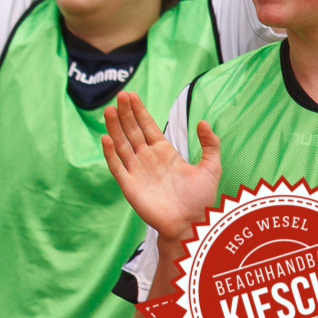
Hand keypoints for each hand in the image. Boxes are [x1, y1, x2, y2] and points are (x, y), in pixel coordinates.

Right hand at [101, 91, 220, 243]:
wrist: (192, 223)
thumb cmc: (201, 198)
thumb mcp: (211, 167)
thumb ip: (210, 144)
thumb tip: (202, 121)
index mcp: (164, 152)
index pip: (147, 126)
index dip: (139, 111)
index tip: (131, 95)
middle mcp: (147, 158)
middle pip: (132, 131)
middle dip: (126, 113)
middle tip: (120, 95)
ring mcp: (136, 171)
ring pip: (122, 144)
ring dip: (115, 127)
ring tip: (110, 110)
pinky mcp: (129, 185)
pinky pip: (116, 166)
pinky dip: (110, 153)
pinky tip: (106, 138)